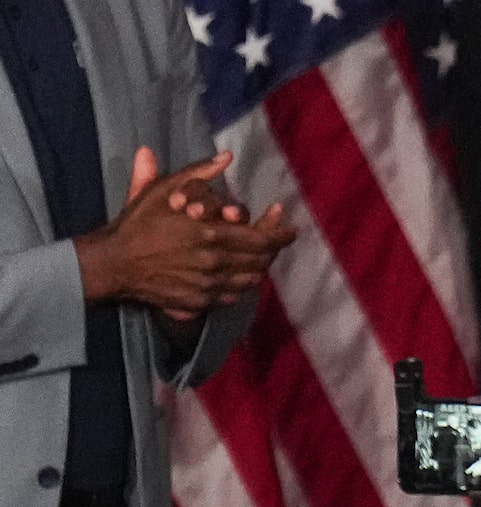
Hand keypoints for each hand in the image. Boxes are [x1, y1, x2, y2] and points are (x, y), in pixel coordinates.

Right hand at [74, 148, 292, 318]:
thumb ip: (198, 173)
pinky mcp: (201, 302)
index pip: (262, 240)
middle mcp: (215, 264)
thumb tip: (227, 157)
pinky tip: (242, 273)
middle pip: (261, 261)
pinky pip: (234, 296)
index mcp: (211, 235)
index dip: (281, 235)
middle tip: (279, 239)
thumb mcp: (165, 190)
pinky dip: (242, 284)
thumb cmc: (138, 223)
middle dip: (274, 249)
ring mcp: (209, 286)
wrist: (115, 263)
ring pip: (251, 280)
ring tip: (263, 255)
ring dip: (260, 267)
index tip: (291, 229)